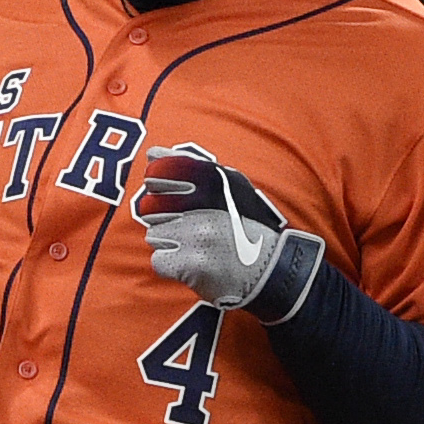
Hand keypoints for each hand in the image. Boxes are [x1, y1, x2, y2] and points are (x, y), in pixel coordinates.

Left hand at [133, 146, 324, 323]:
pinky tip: (193, 265)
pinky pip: (159, 260)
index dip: (157, 187)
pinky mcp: (192, 265)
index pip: (157, 177)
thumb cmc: (243, 226)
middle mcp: (206, 209)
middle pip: (152, 210)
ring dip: (169, 243)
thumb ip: (187, 165)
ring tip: (197, 247)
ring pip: (155, 235)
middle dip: (167, 220)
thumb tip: (152, 153)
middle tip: (193, 230)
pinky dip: (171, 265)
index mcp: (214, 185)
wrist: (271, 270)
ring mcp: (198, 237)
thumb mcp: (227, 186)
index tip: (168, 195)